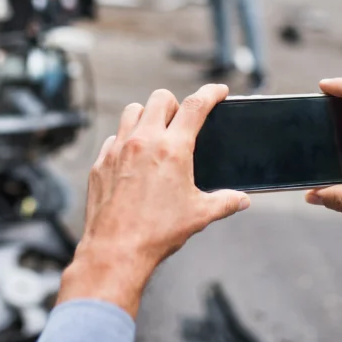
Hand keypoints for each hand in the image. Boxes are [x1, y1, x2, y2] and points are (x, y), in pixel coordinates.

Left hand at [58, 85, 249, 317]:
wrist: (115, 250)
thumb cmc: (158, 233)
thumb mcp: (199, 215)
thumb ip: (224, 202)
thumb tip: (241, 200)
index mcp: (173, 149)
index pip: (195, 105)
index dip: (210, 93)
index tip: (218, 91)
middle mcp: (144, 141)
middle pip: (160, 98)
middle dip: (174, 104)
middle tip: (180, 120)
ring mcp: (118, 149)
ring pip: (132, 111)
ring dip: (146, 115)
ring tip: (154, 133)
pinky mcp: (100, 163)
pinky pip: (113, 138)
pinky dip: (124, 141)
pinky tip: (132, 159)